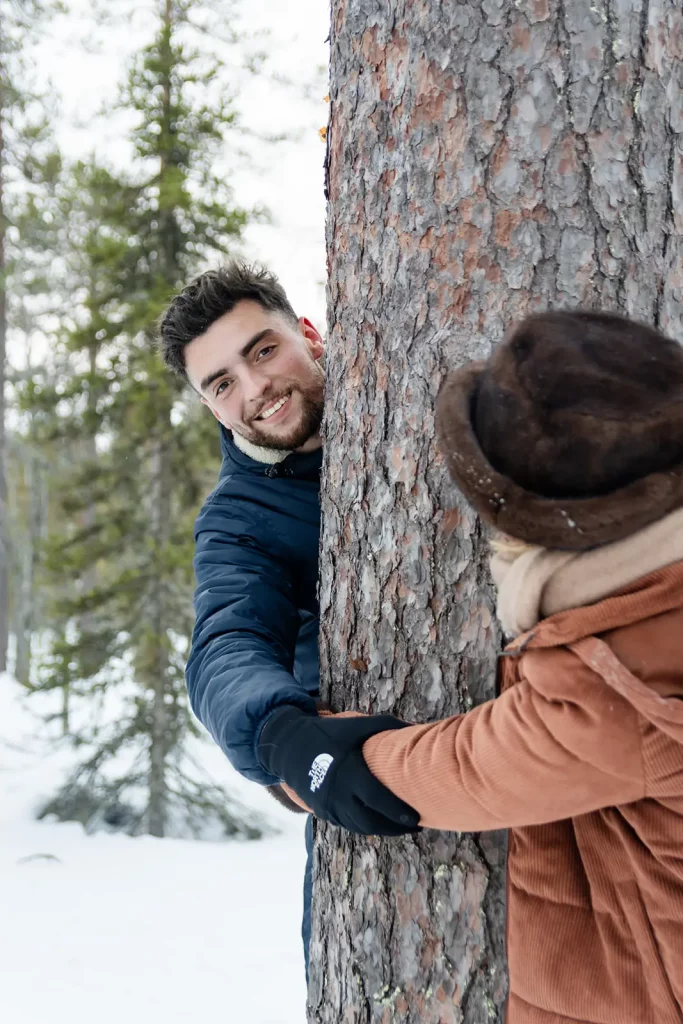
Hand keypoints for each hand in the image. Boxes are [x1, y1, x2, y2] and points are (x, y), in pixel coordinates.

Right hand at [257, 707, 420, 835]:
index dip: (398, 812)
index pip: (377, 800)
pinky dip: (366, 827)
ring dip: (382, 831)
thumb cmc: (328, 734)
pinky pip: (348, 825)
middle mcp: (338, 794)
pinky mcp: (323, 811)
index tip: (417, 818)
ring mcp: (328, 806)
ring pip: (360, 827)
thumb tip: (415, 728)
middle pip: (371, 822)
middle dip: (395, 828)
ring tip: (402, 828)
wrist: (289, 746)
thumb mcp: (354, 725)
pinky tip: (380, 823)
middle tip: (416, 827)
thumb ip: (385, 726)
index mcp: (349, 772)